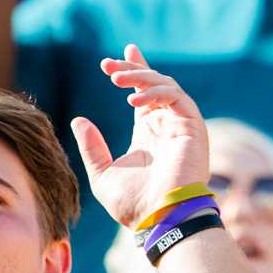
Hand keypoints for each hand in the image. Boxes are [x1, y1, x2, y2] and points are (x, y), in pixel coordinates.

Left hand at [69, 44, 211, 228]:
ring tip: (115, 78)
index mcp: (149, 135)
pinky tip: (133, 99)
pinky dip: (156, 92)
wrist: (160, 218)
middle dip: (133, 69)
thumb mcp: (102, 173)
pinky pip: (177, 98)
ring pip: (166, 86)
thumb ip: (92, 147)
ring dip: (141, 77)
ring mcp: (182, 127)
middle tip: (108, 64)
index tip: (121, 55)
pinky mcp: (193, 128)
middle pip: (155, 85)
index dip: (136, 72)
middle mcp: (167, 127)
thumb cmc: (134, 204)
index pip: (144, 96)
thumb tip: (80, 120)